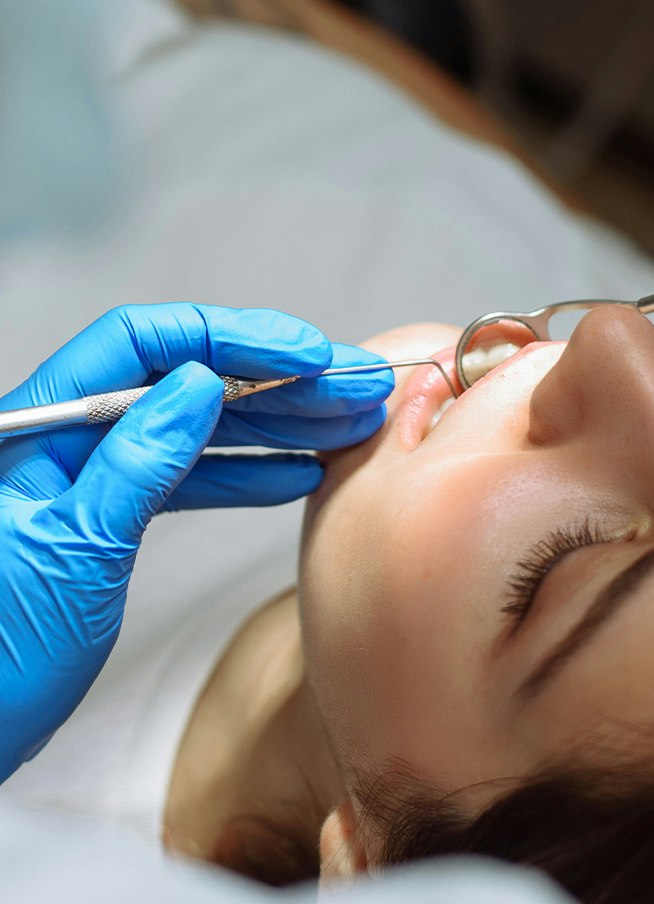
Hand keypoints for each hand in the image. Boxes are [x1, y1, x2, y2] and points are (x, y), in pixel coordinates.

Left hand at [0, 303, 392, 779]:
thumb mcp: (73, 550)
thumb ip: (137, 462)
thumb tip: (199, 384)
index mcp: (39, 427)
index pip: (144, 345)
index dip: (232, 339)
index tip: (305, 354)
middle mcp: (69, 440)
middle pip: (186, 382)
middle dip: (277, 381)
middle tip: (351, 387)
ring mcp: (95, 480)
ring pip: (199, 430)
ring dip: (277, 425)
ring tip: (344, 424)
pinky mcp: (114, 520)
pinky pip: (192, 480)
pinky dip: (248, 475)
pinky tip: (298, 471)